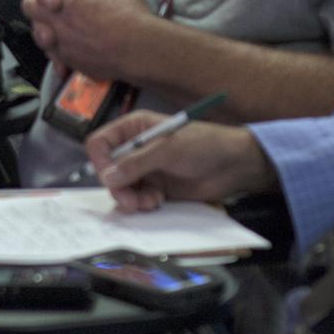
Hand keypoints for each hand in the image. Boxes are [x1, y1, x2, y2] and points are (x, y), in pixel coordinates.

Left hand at [21, 0, 156, 78]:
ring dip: (40, 17)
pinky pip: (47, 48)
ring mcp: (60, 37)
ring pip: (35, 23)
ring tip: (51, 15)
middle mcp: (59, 14)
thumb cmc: (131, 15)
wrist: (139, 51)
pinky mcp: (66, 56)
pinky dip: (51, 42)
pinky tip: (59, 40)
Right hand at [85, 111, 270, 213]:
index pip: (100, 143)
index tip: (110, 179)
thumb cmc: (202, 145)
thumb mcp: (168, 150)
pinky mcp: (155, 187)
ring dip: (131, 198)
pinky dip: (142, 204)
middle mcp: (135, 149)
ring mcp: (145, 169)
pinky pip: (136, 199)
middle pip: (107, 170)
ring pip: (120, 188)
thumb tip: (107, 177)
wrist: (233, 165)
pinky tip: (159, 202)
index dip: (100, 161)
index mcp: (134, 128)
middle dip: (117, 187)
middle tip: (132, 201)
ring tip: (152, 201)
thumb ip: (136, 163)